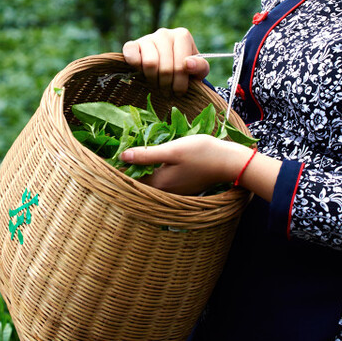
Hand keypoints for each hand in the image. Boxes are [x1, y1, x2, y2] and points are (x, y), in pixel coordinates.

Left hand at [120, 135, 248, 194]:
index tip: (111, 154)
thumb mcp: (172, 149)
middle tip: (121, 151)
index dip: (120, 167)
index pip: (131, 179)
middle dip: (130, 168)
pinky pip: (163, 180)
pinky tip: (156, 159)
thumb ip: (146, 155)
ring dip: (143, 169)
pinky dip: (156, 171)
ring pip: (152, 181)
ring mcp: (176, 191)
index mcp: (160, 183)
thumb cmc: (202, 153)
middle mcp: (166, 191)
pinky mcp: (184, 186)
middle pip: (141, 181)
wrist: (230, 162)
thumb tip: (122, 157)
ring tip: (134, 153)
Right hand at [122, 28, 210, 94]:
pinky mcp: (132, 45)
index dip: (180, 84)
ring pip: (150, 64)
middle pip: (165, 67)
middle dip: (166, 85)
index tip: (179, 92)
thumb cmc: (185, 69)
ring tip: (157, 84)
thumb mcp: (199, 70)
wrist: (168, 66)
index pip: (181, 65)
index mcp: (182, 36)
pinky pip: (131, 55)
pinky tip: (142, 73)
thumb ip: (200, 67)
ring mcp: (147, 37)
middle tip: (167, 92)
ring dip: (153, 80)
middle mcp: (164, 33)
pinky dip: (135, 67)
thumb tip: (188, 64)